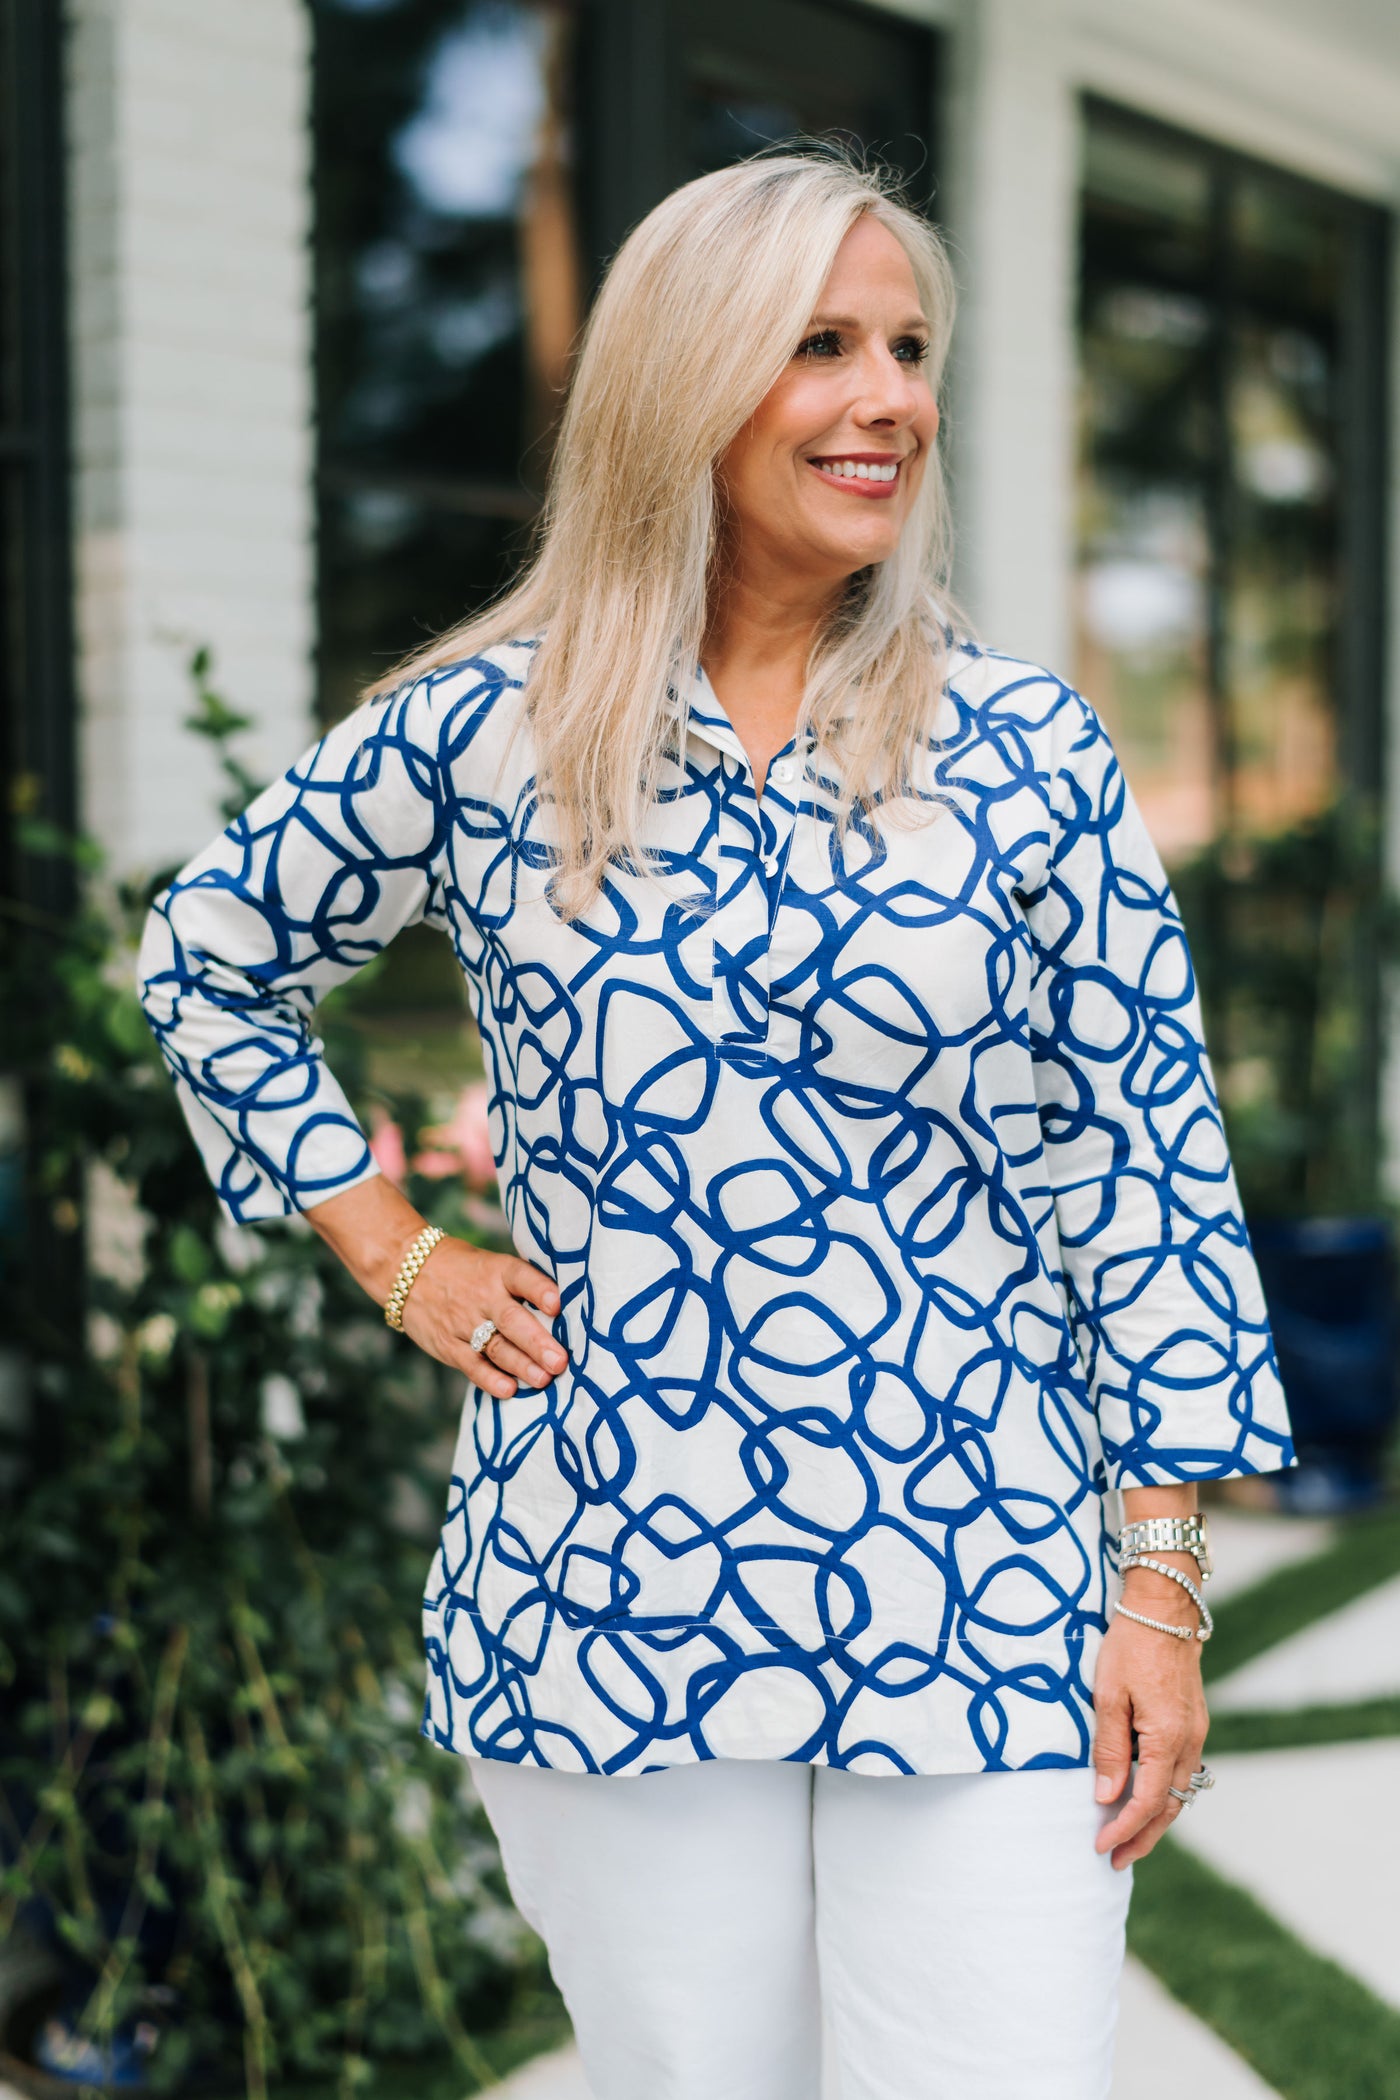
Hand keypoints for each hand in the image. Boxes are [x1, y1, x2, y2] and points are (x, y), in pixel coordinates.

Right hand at [302, 1173, 566, 1397]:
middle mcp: (482, 1296)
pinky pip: (471, 1364)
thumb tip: (568, 1310)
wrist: (407, 1270)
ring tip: (544, 1379)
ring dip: (521, 1365)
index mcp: (498, 1271)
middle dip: (537, 1342)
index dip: (540, 1290)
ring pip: (495, 1346)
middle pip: (512, 1320)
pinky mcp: (448, 1344)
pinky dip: (489, 1378)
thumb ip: (523, 1286)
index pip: (521, 1278)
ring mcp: (463, 1322)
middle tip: (560, 1361)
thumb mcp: (492, 1264)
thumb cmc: (466, 1270)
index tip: (558, 1304)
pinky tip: (509, 1390)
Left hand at [1091, 1560, 1208, 1870]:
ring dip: (1155, 1819)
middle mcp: (1190, 1742)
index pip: (1148, 1801)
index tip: (1101, 1847)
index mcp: (1169, 1738)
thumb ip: (1110, 1748)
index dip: (1124, 1828)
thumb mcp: (1109, 1695)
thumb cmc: (1131, 1646)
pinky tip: (1143, 1798)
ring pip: (1179, 1792)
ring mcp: (1196, 1733)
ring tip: (1128, 1839)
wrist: (1165, 1609)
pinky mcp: (1193, 1723)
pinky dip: (1164, 1793)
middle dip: (1143, 1837)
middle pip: (1170, 1807)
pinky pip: (1181, 1772)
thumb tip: (1108, 1797)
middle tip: (1116, 1860)